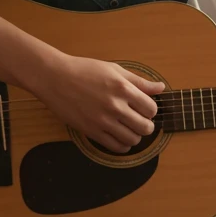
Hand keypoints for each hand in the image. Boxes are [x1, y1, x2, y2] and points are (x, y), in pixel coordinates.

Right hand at [31, 54, 164, 151]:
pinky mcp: (91, 131)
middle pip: (145, 127)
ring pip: (133, 140)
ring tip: (130, 129)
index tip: (144, 109)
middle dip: (147, 125)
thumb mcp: (114, 70)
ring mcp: (103, 121)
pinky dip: (123, 146)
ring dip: (136, 136)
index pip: (151, 109)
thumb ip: (139, 82)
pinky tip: (120, 137)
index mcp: (123, 89)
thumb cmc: (85, 70)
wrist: (55, 78)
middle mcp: (115, 106)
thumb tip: (160, 88)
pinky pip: (115, 147)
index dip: (151, 110)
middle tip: (140, 121)